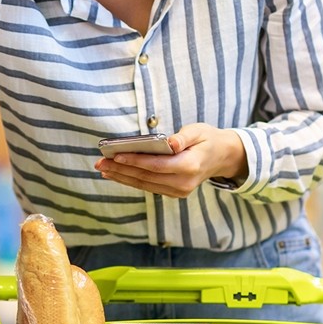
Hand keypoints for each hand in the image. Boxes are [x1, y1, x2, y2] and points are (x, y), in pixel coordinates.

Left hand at [93, 123, 245, 197]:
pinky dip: (131, 180)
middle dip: (121, 169)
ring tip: (103, 169)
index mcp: (190, 166)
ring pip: (144, 184)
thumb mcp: (199, 131)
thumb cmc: (207, 140)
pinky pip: (149, 186)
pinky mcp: (174, 192)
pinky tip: (116, 174)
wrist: (222, 157)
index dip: (135, 161)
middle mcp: (183, 183)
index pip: (156, 165)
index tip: (115, 155)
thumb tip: (170, 142)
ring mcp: (179, 190)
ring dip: (122, 177)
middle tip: (100, 163)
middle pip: (146, 176)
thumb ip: (184, 137)